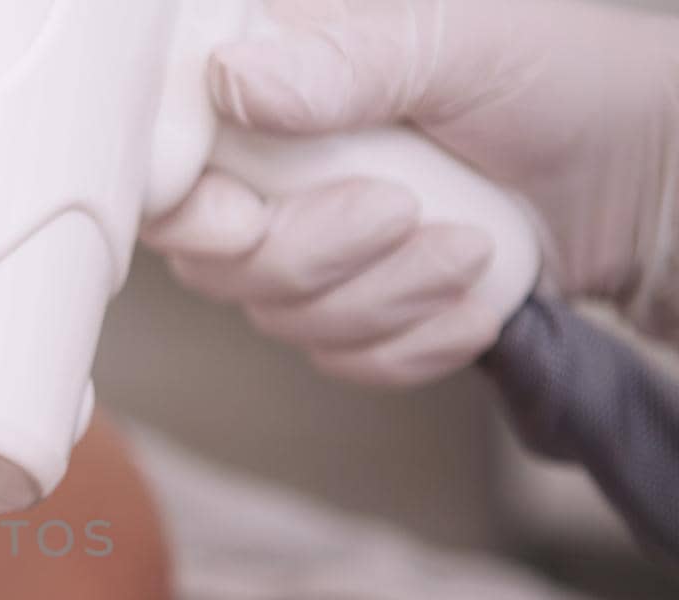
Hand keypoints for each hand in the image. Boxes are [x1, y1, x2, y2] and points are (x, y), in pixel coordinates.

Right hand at [141, 0, 678, 385]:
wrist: (641, 182)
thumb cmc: (562, 83)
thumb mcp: (458, 44)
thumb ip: (342, 63)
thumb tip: (232, 84)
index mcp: (272, 81)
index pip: (163, 161)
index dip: (184, 207)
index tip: (247, 219)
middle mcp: (272, 169)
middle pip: (210, 258)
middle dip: (312, 255)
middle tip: (401, 210)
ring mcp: (307, 245)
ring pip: (278, 316)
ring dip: (383, 296)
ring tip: (467, 245)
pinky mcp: (350, 312)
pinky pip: (340, 359)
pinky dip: (413, 340)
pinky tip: (468, 296)